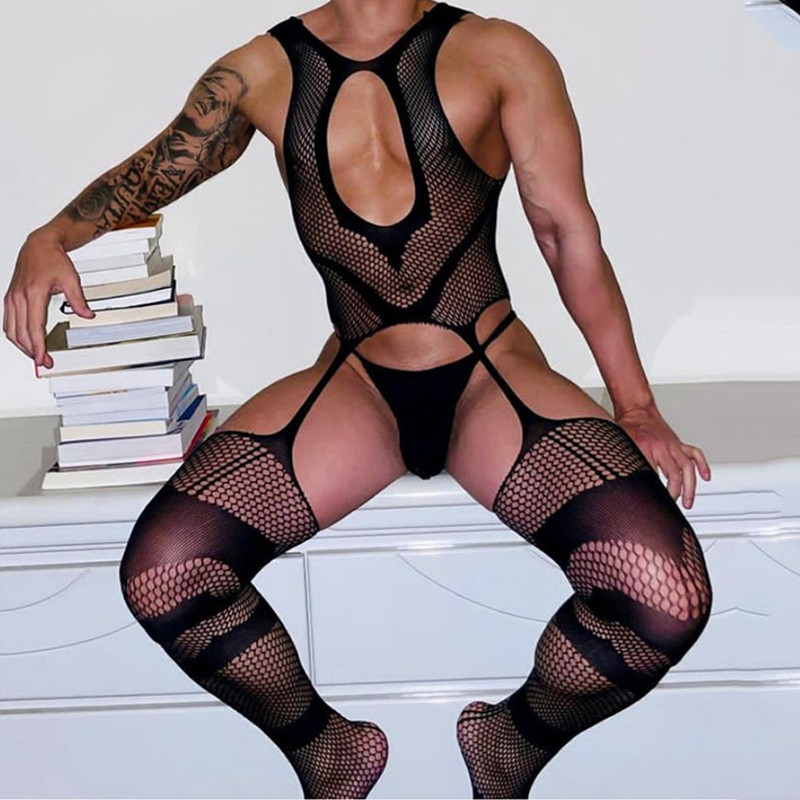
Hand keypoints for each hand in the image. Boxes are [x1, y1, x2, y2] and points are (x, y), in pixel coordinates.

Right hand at [3, 228, 94, 368]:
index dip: (38, 347)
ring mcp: (11, 298)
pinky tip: (25, 343)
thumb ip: (79, 300)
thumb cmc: (52, 259)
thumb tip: (87, 315)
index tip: (44, 359)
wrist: (38, 246)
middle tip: (45, 362)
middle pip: (21, 334)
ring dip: (22, 346)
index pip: (34, 327)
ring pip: (11, 331)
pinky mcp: (9, 299)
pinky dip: (16, 336)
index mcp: (33, 293)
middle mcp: (18, 297)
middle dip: (32, 352)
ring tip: (37, 356)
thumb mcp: (71, 279)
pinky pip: (8, 323)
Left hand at [614, 402, 710, 509]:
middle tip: (670, 505)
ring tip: (688, 502)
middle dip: (674, 494)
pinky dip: (702, 466)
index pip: (653, 477)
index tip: (652, 502)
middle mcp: (662, 448)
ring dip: (690, 487)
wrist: (636, 410)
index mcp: (645, 449)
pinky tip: (705, 477)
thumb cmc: (627, 427)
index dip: (653, 492)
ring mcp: (673, 446)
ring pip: (687, 468)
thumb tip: (625, 483)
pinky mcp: (678, 443)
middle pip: (674, 476)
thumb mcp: (620, 448)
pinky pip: (695, 454)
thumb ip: (626, 465)